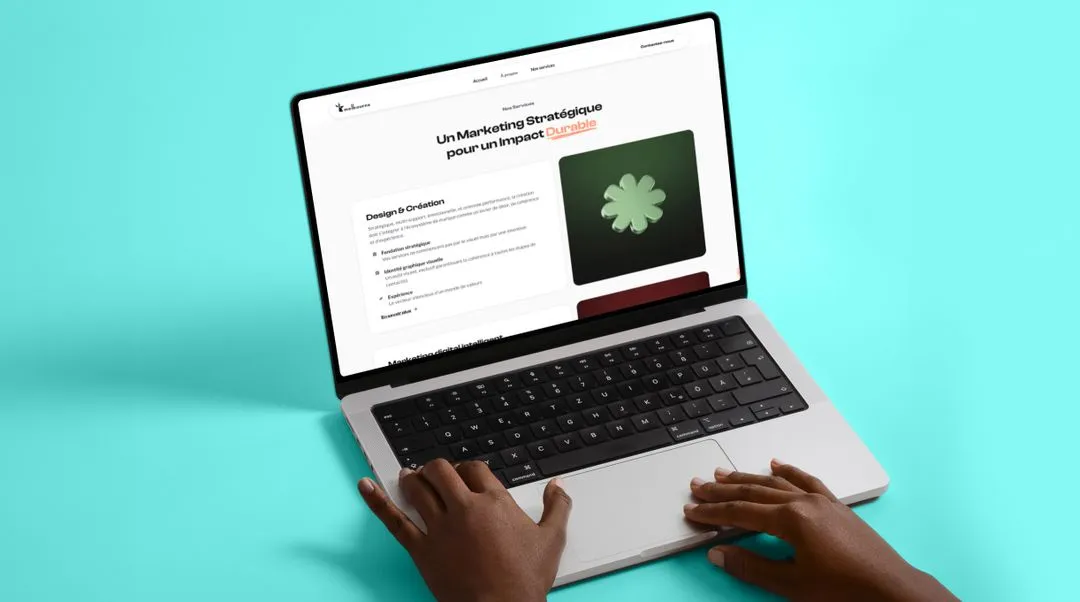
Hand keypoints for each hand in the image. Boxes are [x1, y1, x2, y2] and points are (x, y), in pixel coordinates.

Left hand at [358, 458, 571, 601]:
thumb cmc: (524, 580)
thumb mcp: (552, 540)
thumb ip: (557, 506)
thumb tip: (559, 485)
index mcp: (495, 502)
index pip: (475, 468)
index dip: (469, 468)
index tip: (469, 475)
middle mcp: (464, 508)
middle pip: (443, 470)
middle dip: (439, 468)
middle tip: (438, 473)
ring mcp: (440, 527)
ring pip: (418, 488)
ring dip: (413, 478)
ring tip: (411, 476)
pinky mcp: (421, 548)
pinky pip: (394, 520)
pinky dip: (377, 501)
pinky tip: (365, 486)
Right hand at [684, 460, 956, 601]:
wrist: (891, 589)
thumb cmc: (844, 590)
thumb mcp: (791, 585)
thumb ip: (751, 566)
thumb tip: (718, 553)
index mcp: (790, 519)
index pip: (740, 513)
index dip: (712, 512)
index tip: (691, 510)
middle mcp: (804, 502)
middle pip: (753, 491)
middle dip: (722, 489)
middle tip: (697, 486)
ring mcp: (821, 501)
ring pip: (775, 482)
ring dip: (747, 477)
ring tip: (724, 473)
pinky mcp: (836, 506)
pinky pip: (806, 480)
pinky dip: (788, 470)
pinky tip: (776, 464)